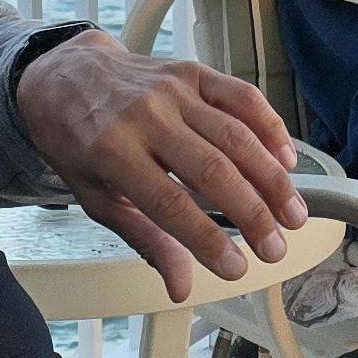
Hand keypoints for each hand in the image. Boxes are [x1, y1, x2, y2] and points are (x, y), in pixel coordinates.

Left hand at [14, 37, 305, 304]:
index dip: (208, 240)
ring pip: (235, 135)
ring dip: (271, 178)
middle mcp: (146, 117)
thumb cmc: (77, 140)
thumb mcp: (94, 197)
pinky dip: (270, 128)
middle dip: (252, 214)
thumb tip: (180, 284)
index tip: (236, 267)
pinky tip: (286, 159)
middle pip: (213, 170)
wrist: (66, 75)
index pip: (171, 204)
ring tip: (292, 215)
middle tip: (273, 248)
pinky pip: (241, 96)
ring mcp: (173, 90)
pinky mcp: (192, 72)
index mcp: (113, 153)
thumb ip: (143, 238)